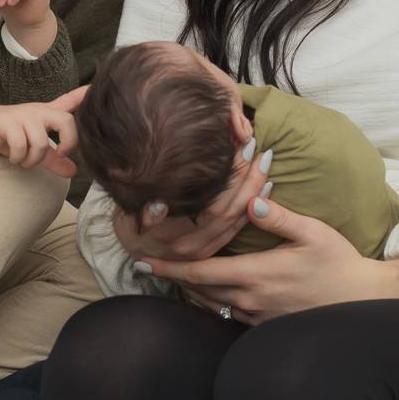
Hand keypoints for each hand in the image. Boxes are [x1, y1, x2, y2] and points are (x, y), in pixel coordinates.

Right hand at [0, 101, 78, 177]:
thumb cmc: (12, 135)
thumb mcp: (36, 147)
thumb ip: (55, 159)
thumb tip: (72, 171)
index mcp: (49, 113)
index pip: (70, 101)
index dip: (84, 95)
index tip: (96, 87)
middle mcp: (39, 111)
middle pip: (66, 121)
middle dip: (67, 143)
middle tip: (59, 154)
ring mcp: (24, 115)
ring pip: (41, 142)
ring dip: (32, 159)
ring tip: (24, 160)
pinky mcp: (8, 122)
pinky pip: (20, 145)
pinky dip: (18, 157)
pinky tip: (14, 158)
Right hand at [115, 139, 271, 262]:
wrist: (132, 250)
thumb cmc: (132, 225)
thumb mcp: (134, 217)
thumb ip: (147, 214)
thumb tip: (157, 205)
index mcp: (183, 240)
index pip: (216, 207)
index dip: (234, 180)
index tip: (244, 150)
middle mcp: (199, 248)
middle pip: (233, 212)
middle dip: (250, 180)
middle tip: (261, 151)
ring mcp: (209, 250)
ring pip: (239, 219)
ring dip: (256, 191)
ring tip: (266, 164)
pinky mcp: (214, 248)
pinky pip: (238, 227)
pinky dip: (254, 206)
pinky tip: (265, 188)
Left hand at [137, 196, 398, 324]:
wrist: (363, 302)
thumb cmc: (339, 263)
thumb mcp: (313, 233)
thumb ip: (279, 217)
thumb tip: (250, 202)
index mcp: (257, 274)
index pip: (200, 272)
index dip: (168, 268)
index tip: (142, 261)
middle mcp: (250, 299)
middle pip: (198, 290)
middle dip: (172, 277)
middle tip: (147, 264)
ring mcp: (257, 316)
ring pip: (211, 303)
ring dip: (190, 289)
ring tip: (171, 274)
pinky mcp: (265, 325)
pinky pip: (228, 314)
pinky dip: (211, 301)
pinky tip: (207, 290)